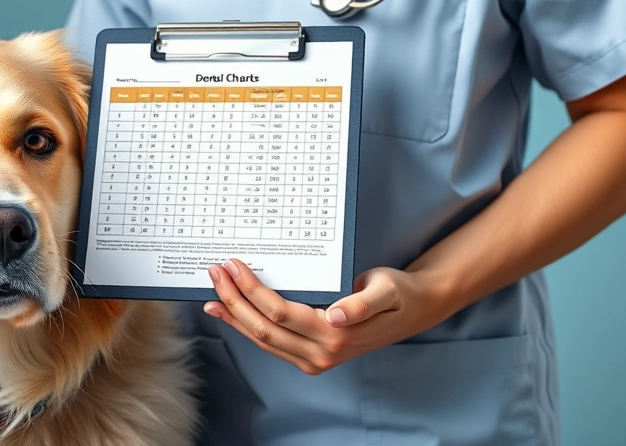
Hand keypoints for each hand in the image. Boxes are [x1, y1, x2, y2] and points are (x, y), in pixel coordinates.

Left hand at [204, 259, 447, 374]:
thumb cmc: (396, 294)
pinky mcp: (309, 357)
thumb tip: (336, 316)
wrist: (412, 311)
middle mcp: (322, 354)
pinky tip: (229, 312)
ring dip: (234, 316)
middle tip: (215, 272)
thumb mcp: (387, 290)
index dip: (252, 290)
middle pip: (263, 329)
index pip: (280, 313)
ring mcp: (314, 360)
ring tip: (212, 293)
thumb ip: (362, 304)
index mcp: (337, 335)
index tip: (233, 266)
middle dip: (234, 300)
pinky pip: (270, 343)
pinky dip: (246, 327)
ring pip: (262, 340)